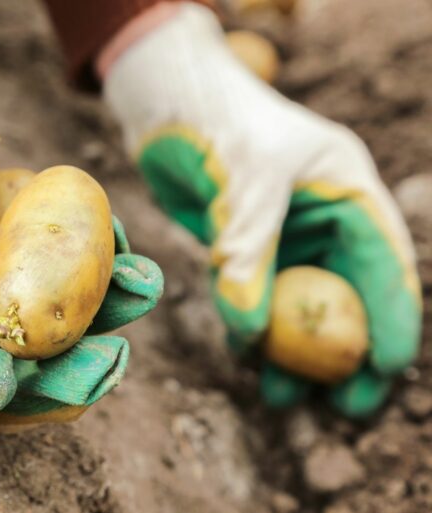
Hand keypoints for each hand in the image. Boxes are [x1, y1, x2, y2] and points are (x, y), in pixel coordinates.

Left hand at [102, 3, 419, 416]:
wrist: (167, 100)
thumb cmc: (217, 121)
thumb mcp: (245, 183)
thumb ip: (249, 256)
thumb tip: (250, 334)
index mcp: (350, 191)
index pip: (386, 265)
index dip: (391, 321)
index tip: (383, 373)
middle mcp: (323, 215)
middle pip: (347, 294)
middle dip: (344, 351)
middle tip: (343, 407)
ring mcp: (283, 230)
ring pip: (297, 301)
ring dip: (292, 348)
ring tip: (283, 394)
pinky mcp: (242, 240)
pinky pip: (254, 292)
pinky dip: (252, 324)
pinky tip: (245, 353)